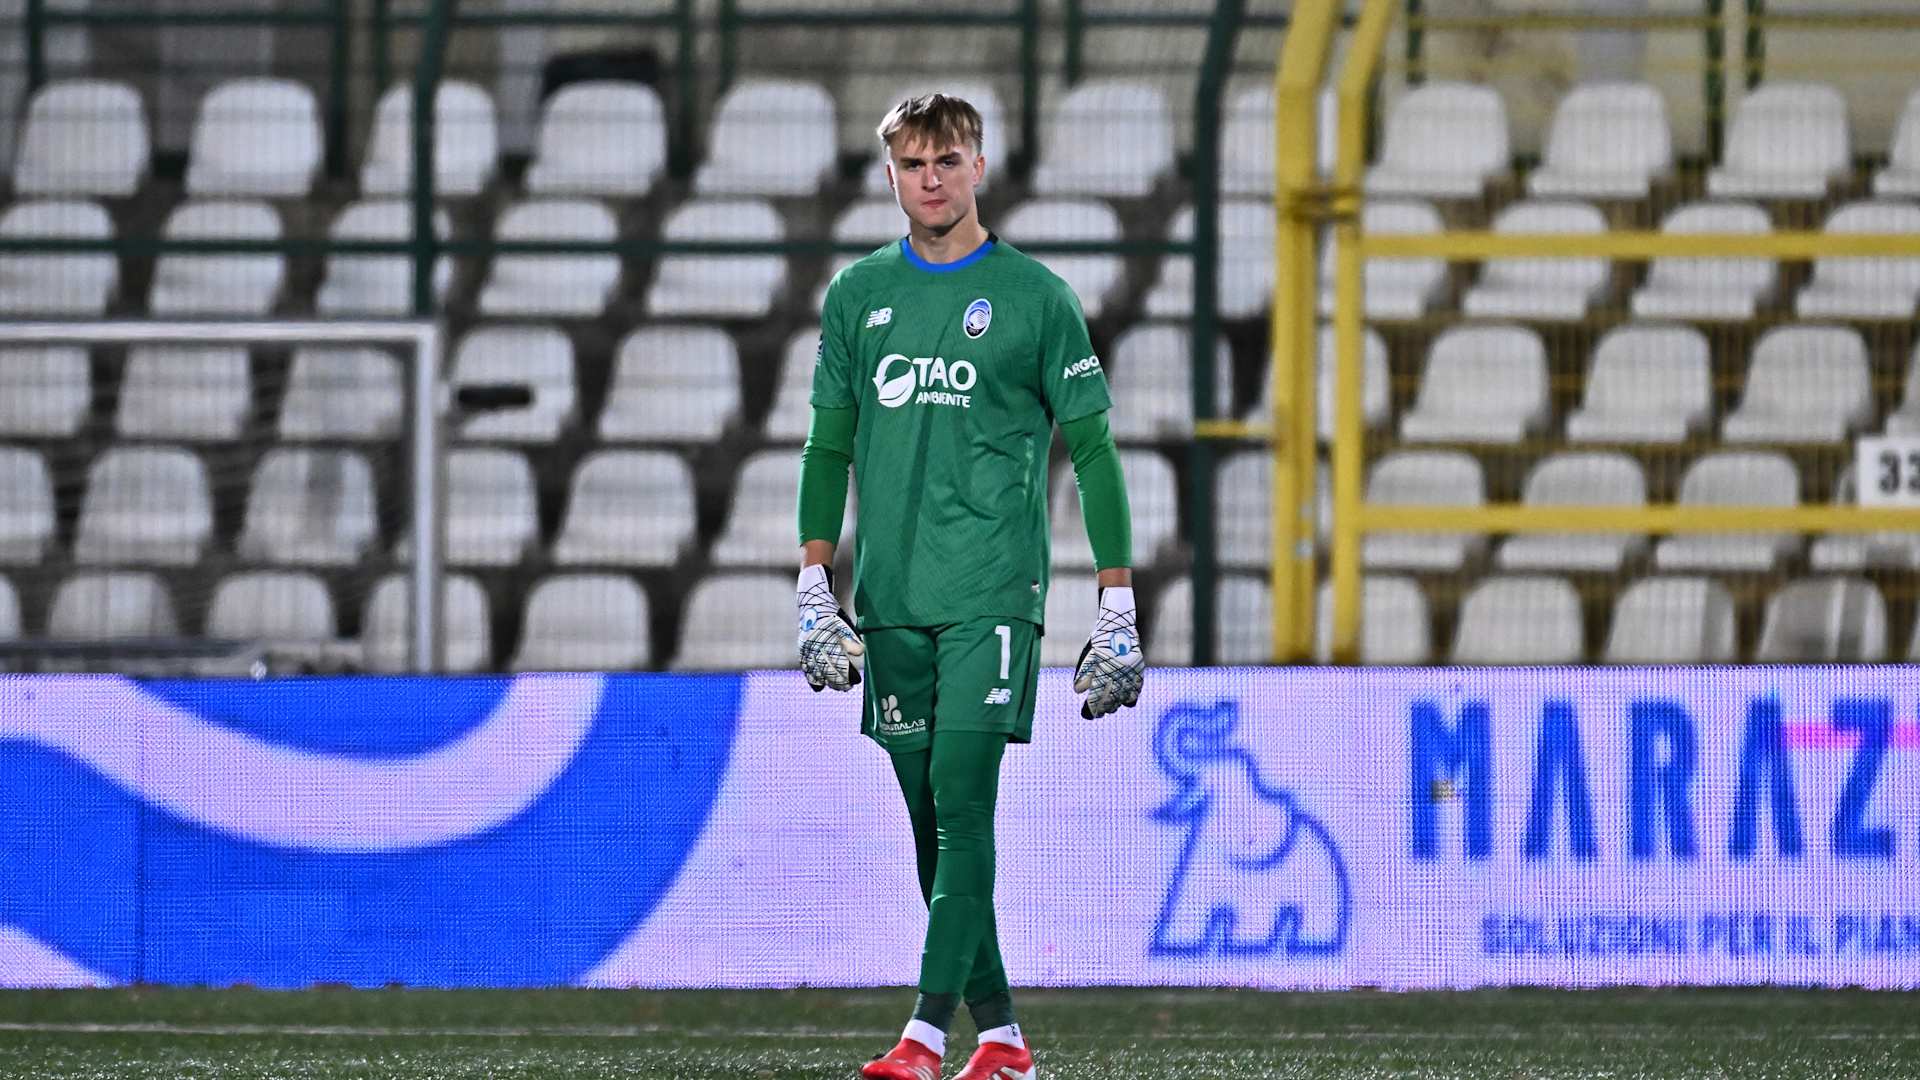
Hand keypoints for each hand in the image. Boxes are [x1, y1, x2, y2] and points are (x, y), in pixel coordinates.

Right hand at [797, 564, 862, 690]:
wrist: (811, 602)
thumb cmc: (831, 614)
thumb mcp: (844, 623)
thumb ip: (851, 638)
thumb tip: (860, 652)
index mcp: (828, 638)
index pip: (839, 662)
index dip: (848, 674)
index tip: (856, 680)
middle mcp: (815, 645)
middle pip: (827, 669)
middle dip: (839, 681)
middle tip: (848, 688)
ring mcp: (807, 648)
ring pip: (816, 671)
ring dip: (827, 681)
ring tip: (838, 688)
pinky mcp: (802, 649)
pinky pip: (806, 667)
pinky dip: (812, 678)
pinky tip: (819, 688)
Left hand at [1073, 586, 1143, 718]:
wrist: (1119, 624)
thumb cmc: (1100, 641)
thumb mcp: (1088, 656)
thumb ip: (1083, 673)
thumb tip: (1079, 692)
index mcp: (1103, 669)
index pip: (1097, 695)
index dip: (1092, 707)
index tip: (1088, 714)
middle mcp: (1118, 672)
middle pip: (1111, 698)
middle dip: (1104, 708)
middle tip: (1099, 714)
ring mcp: (1130, 671)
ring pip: (1125, 695)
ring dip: (1117, 704)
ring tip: (1111, 709)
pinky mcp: (1139, 668)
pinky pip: (1137, 687)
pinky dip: (1131, 696)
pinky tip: (1126, 702)